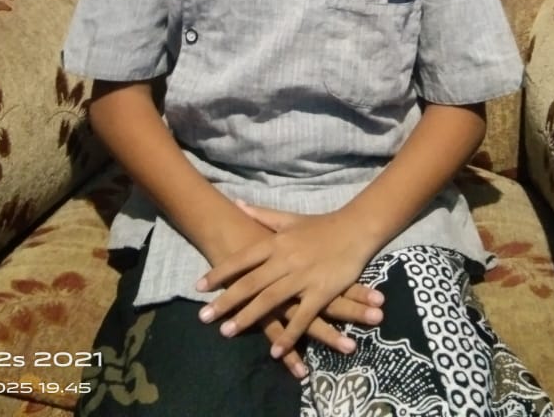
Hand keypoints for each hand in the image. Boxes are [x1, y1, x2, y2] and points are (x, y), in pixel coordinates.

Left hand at [197, 204, 381, 361]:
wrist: (355, 228)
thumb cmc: (320, 225)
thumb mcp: (289, 218)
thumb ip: (262, 215)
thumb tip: (237, 204)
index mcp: (276, 242)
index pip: (242, 259)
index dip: (220, 273)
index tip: (199, 286)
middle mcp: (285, 260)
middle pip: (250, 284)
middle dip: (226, 301)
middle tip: (204, 317)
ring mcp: (303, 277)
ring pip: (270, 301)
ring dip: (248, 318)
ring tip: (227, 332)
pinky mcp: (321, 292)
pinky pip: (302, 317)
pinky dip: (289, 335)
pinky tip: (275, 350)